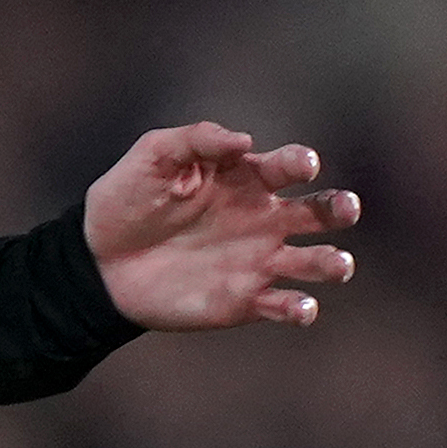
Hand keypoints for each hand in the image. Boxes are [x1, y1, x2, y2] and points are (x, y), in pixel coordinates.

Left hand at [84, 122, 355, 330]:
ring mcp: (258, 261)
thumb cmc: (128, 198)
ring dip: (332, 262)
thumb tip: (244, 140)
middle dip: (338, 208)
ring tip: (338, 264)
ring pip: (313, 261)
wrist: (99, 261)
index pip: (286, 168)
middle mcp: (262, 219)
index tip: (304, 165)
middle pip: (318, 212)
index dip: (300, 163)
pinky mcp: (245, 301)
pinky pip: (284, 305)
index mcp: (246, 179)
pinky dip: (300, 308)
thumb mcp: (155, 155)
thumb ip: (198, 139)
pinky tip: (302, 307)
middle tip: (346, 209)